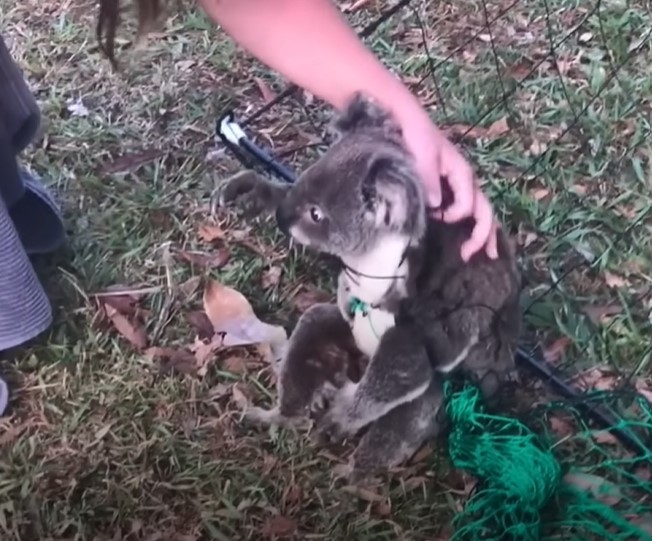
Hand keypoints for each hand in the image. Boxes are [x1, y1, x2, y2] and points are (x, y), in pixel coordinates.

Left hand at [399, 109, 498, 261]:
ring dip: (483, 234)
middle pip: (483, 210)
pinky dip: (471, 226)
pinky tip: (467, 239)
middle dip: (482, 235)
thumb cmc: (414, 133)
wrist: (404, 118)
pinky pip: (466, 209)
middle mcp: (464, 181)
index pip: (468, 202)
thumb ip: (430, 178)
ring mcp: (457, 185)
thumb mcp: (422, 152)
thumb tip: (437, 206)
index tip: (440, 218)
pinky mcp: (447, 188)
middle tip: (467, 255)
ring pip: (479, 212)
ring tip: (483, 255)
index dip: (458, 215)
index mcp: (461, 172)